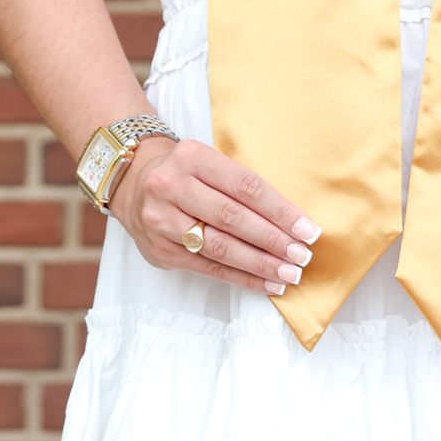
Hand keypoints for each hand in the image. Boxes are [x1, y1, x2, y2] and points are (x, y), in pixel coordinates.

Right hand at [109, 137, 320, 296]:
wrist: (132, 182)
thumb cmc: (187, 172)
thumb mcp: (209, 161)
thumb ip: (242, 185)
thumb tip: (292, 221)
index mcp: (193, 157)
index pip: (246, 187)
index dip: (280, 211)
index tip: (307, 230)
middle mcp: (172, 186)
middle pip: (232, 218)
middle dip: (273, 240)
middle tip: (302, 256)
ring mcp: (162, 220)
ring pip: (219, 247)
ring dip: (259, 264)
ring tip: (289, 274)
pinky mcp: (160, 250)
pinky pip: (207, 267)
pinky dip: (241, 277)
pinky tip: (266, 283)